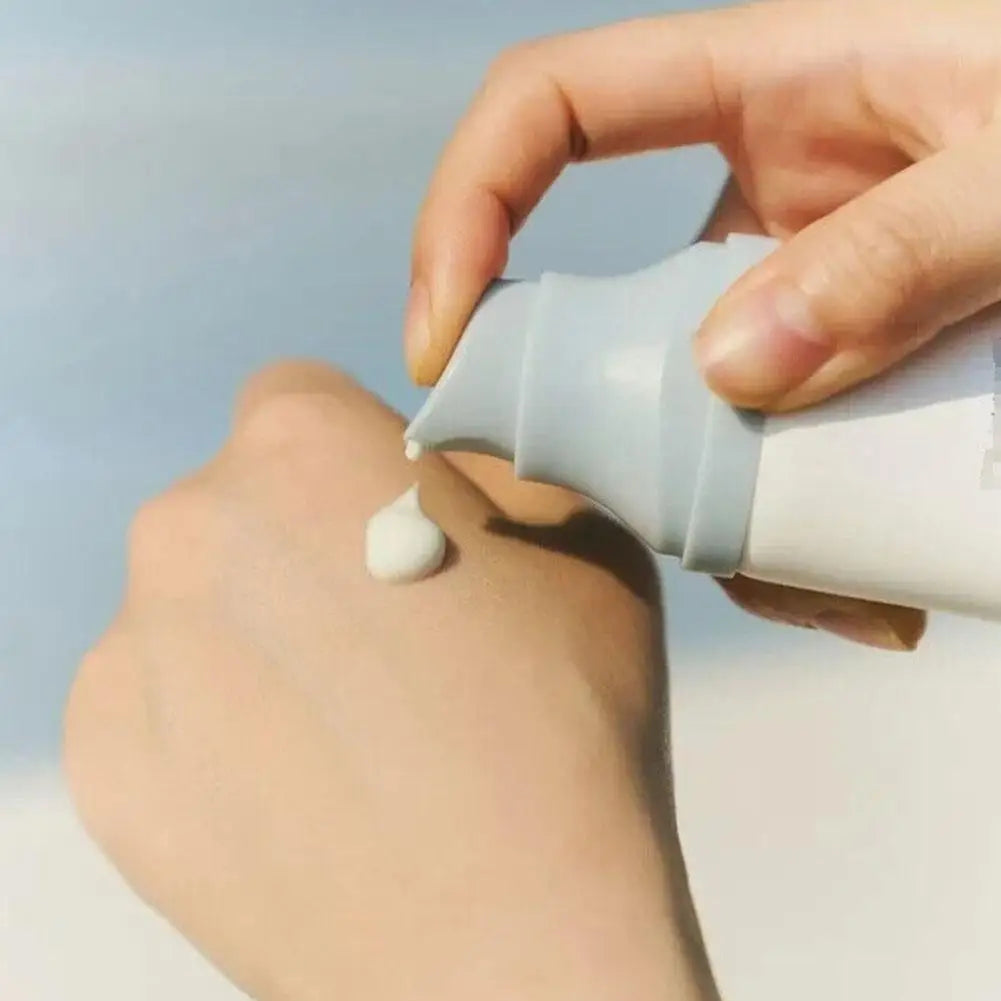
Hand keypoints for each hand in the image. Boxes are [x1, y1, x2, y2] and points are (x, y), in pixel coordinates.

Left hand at [64, 363, 718, 1000]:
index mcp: (298, 440)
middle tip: (391, 641)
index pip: (303, 401)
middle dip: (305, 542)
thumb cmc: (563, 712)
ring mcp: (132, 649)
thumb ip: (488, 461)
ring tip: (349, 727)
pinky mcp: (105, 765)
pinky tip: (300, 786)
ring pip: (198, 605)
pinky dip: (216, 727)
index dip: (360, 460)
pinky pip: (162, 705)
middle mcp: (186, 524)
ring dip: (258, 635)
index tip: (405, 530)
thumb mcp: (579, 527)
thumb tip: (432, 465)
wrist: (511, 934)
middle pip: (240, 503)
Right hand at [404, 0, 999, 648]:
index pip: (546, 112)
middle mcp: (759, 202)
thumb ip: (903, 247)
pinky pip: (766, 460)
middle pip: (597, 305)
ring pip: (685, 417)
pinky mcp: (835, 375)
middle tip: (648, 518)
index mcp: (767, 85)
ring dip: (720, 519)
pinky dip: (798, 545)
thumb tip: (733, 369)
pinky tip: (874, 593)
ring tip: (838, 594)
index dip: (465, 209)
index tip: (445, 339)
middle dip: (590, 420)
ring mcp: (792, 297)